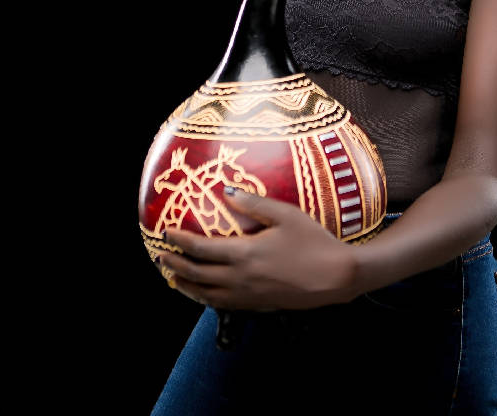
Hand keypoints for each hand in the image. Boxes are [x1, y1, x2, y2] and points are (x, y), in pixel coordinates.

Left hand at [158, 189, 358, 310]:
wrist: (336, 276)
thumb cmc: (313, 241)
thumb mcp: (286, 214)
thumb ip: (253, 204)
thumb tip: (227, 191)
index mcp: (245, 253)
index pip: (202, 248)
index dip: (181, 241)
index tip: (167, 232)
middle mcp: (241, 278)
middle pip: (198, 274)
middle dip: (175, 264)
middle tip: (161, 256)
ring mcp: (249, 295)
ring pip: (207, 294)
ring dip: (186, 286)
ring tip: (173, 278)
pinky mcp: (259, 305)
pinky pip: (224, 304)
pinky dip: (206, 299)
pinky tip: (204, 294)